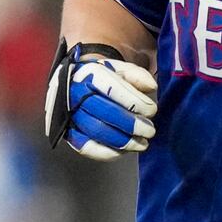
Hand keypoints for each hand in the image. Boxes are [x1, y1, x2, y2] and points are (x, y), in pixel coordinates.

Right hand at [44, 41, 156, 160]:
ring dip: (124, 142)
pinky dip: (108, 152)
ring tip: (142, 143)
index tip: (152, 110)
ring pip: (98, 132)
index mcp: (91, 74)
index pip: (115, 89)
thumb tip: (151, 87)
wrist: (73, 85)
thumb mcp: (119, 68)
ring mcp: (71, 114)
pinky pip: (88, 148)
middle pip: (107, 112)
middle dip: (132, 125)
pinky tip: (124, 151)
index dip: (137, 103)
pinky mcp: (69, 133)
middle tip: (150, 131)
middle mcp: (77, 94)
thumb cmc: (102, 78)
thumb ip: (136, 75)